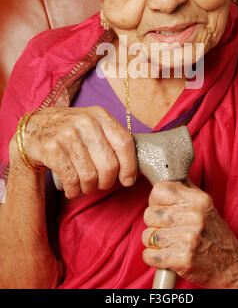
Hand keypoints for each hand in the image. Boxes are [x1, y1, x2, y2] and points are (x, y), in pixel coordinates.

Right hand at [17, 106, 136, 198]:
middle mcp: (85, 122)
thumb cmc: (72, 130)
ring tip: (85, 187)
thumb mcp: (94, 124)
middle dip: (107, 182)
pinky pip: (71, 180)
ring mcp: (67, 134)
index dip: (130, 166)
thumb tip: (132, 170)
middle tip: (101, 184)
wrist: (35, 127)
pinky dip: (74, 191)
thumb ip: (112, 139)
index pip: (124, 142)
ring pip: (90, 176)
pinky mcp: (51, 149)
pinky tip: (73, 190)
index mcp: (100, 115)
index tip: (128, 180)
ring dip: (89, 189)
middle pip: (109, 164)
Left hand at [142, 180, 237, 288]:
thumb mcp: (206, 205)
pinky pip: (149, 255)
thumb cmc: (215, 234)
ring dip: (154, 242)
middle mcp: (194, 217)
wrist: (233, 265)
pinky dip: (153, 257)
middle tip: (166, 229)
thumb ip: (186, 190)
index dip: (155, 200)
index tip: (161, 207)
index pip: (159, 190)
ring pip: (147, 235)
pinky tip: (165, 256)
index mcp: (198, 200)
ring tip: (168, 243)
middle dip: (154, 223)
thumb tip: (169, 173)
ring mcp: (188, 239)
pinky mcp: (183, 260)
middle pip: (149, 214)